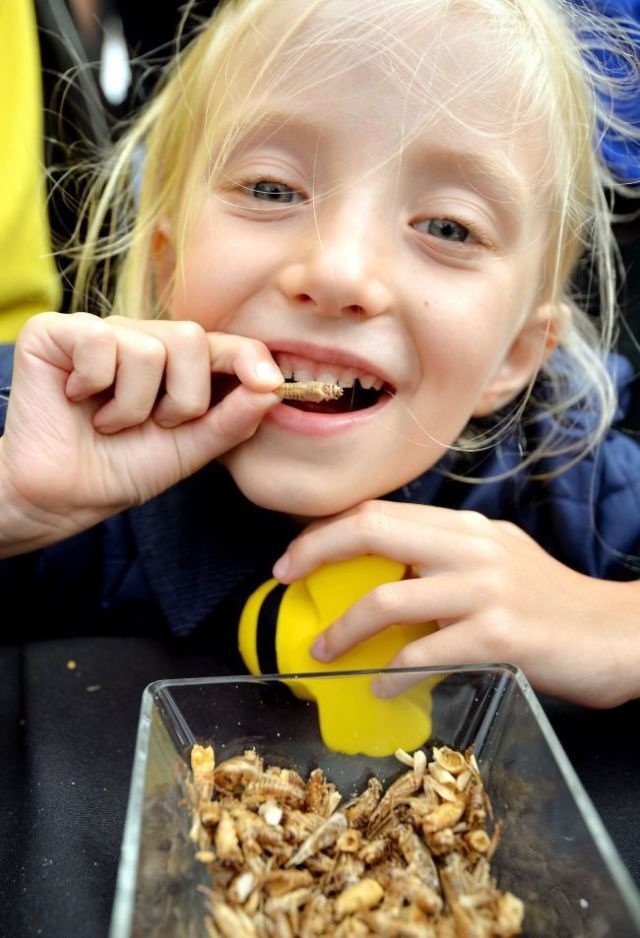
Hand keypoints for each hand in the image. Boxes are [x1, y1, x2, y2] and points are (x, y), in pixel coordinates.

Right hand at [0, 312, 281, 553]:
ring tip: (110, 423)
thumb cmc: (122, 470)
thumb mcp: (189, 451)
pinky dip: (94, 385)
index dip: (250, 358)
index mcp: (178, 365)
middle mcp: (142, 339)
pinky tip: (77, 400)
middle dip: (183, 399)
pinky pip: (100, 343)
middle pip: (191, 339)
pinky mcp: (56, 332)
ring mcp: (101, 332)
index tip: (271, 384)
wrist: (60, 499)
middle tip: (153, 426)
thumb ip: (231, 421)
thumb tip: (272, 390)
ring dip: (133, 407)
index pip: (223, 344)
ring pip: (148, 350)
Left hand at [272, 500, 639, 707]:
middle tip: (284, 579)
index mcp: (466, 528)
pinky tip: (376, 688)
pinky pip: (425, 655)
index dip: (326, 530)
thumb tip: (388, 570)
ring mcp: (485, 591)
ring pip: (388, 599)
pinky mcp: (499, 637)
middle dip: (315, 554)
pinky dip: (390, 674)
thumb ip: (446, 556)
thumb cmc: (552, 602)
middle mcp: (471, 548)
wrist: (618, 634)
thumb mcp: (499, 560)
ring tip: (321, 650)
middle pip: (373, 533)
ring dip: (343, 629)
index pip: (380, 512)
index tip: (293, 556)